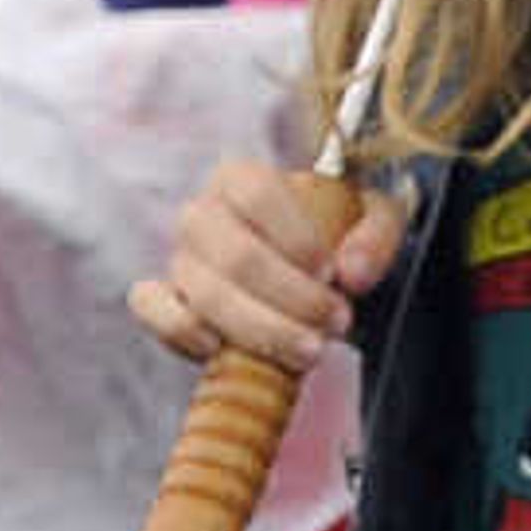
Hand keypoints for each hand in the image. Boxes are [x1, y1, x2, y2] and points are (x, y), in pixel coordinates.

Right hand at [126, 155, 409, 369]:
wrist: (302, 269)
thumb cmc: (333, 233)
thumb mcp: (372, 219)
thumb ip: (375, 236)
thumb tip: (351, 273)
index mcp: (240, 178)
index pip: (258, 193)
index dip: (296, 237)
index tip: (332, 273)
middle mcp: (201, 214)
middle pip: (236, 256)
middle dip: (293, 299)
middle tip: (336, 324)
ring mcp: (178, 259)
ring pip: (206, 296)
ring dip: (261, 330)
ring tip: (309, 352)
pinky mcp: (162, 301)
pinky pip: (155, 312)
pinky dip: (183, 333)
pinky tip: (224, 350)